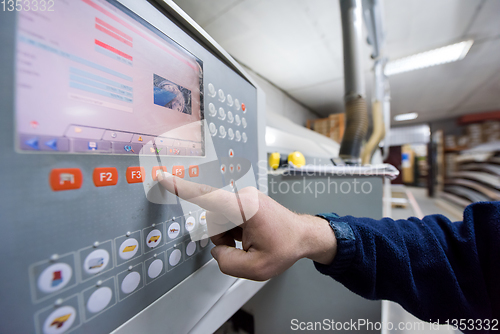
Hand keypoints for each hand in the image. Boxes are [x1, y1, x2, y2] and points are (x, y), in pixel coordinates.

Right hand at [157, 172, 336, 280]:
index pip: (206, 196)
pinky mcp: (245, 199)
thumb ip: (226, 262)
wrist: (304, 236)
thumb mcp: (256, 268)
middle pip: (214, 220)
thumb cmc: (286, 247)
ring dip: (229, 235)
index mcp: (245, 208)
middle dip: (223, 238)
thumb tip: (216, 250)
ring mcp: (245, 196)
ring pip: (219, 220)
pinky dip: (234, 230)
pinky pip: (228, 217)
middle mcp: (244, 197)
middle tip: (245, 246)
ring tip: (250, 241)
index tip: (163, 177)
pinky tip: (251, 235)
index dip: (181, 188)